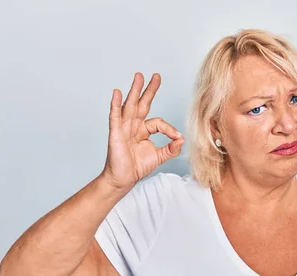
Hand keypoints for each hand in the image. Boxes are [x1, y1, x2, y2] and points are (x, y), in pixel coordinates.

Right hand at [101, 72, 184, 191]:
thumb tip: (182, 139)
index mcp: (143, 130)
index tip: (177, 137)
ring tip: (139, 76)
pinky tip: (117, 93)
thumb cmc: (137, 167)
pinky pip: (115, 116)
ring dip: (135, 90)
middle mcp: (133, 126)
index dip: (169, 129)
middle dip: (149, 90)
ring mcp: (123, 128)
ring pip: (130, 105)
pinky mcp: (115, 133)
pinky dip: (115, 104)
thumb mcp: (160, 156)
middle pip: (142, 104)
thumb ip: (172, 148)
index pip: (158, 122)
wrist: (123, 179)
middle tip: (156, 76)